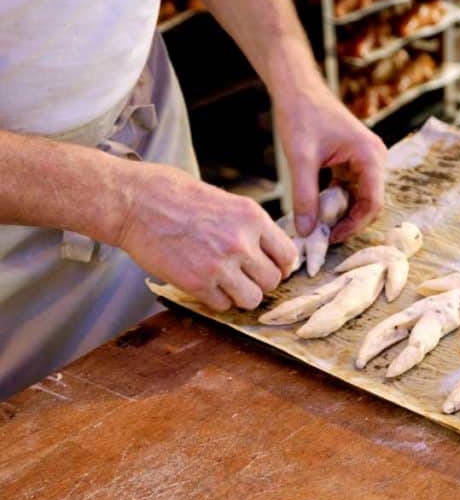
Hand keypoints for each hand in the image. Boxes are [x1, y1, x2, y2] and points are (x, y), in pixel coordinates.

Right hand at [117, 161, 296, 311]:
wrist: (132, 201)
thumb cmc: (172, 194)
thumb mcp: (223, 199)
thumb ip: (247, 225)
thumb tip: (265, 248)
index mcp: (252, 217)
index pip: (288, 255)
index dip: (281, 266)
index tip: (271, 268)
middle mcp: (241, 242)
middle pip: (272, 281)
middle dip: (260, 282)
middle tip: (245, 277)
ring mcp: (220, 265)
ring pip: (252, 299)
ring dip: (241, 296)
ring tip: (226, 284)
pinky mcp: (196, 283)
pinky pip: (222, 305)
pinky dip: (215, 300)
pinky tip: (204, 285)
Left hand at [274, 82, 386, 241]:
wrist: (296, 88)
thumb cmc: (301, 114)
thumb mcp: (300, 158)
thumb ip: (305, 196)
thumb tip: (306, 232)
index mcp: (370, 156)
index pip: (373, 202)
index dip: (354, 225)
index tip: (331, 237)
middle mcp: (373, 159)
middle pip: (369, 203)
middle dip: (348, 221)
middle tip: (323, 235)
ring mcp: (364, 161)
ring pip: (359, 199)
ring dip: (341, 213)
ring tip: (318, 224)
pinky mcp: (352, 162)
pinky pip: (349, 190)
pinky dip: (334, 202)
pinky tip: (316, 209)